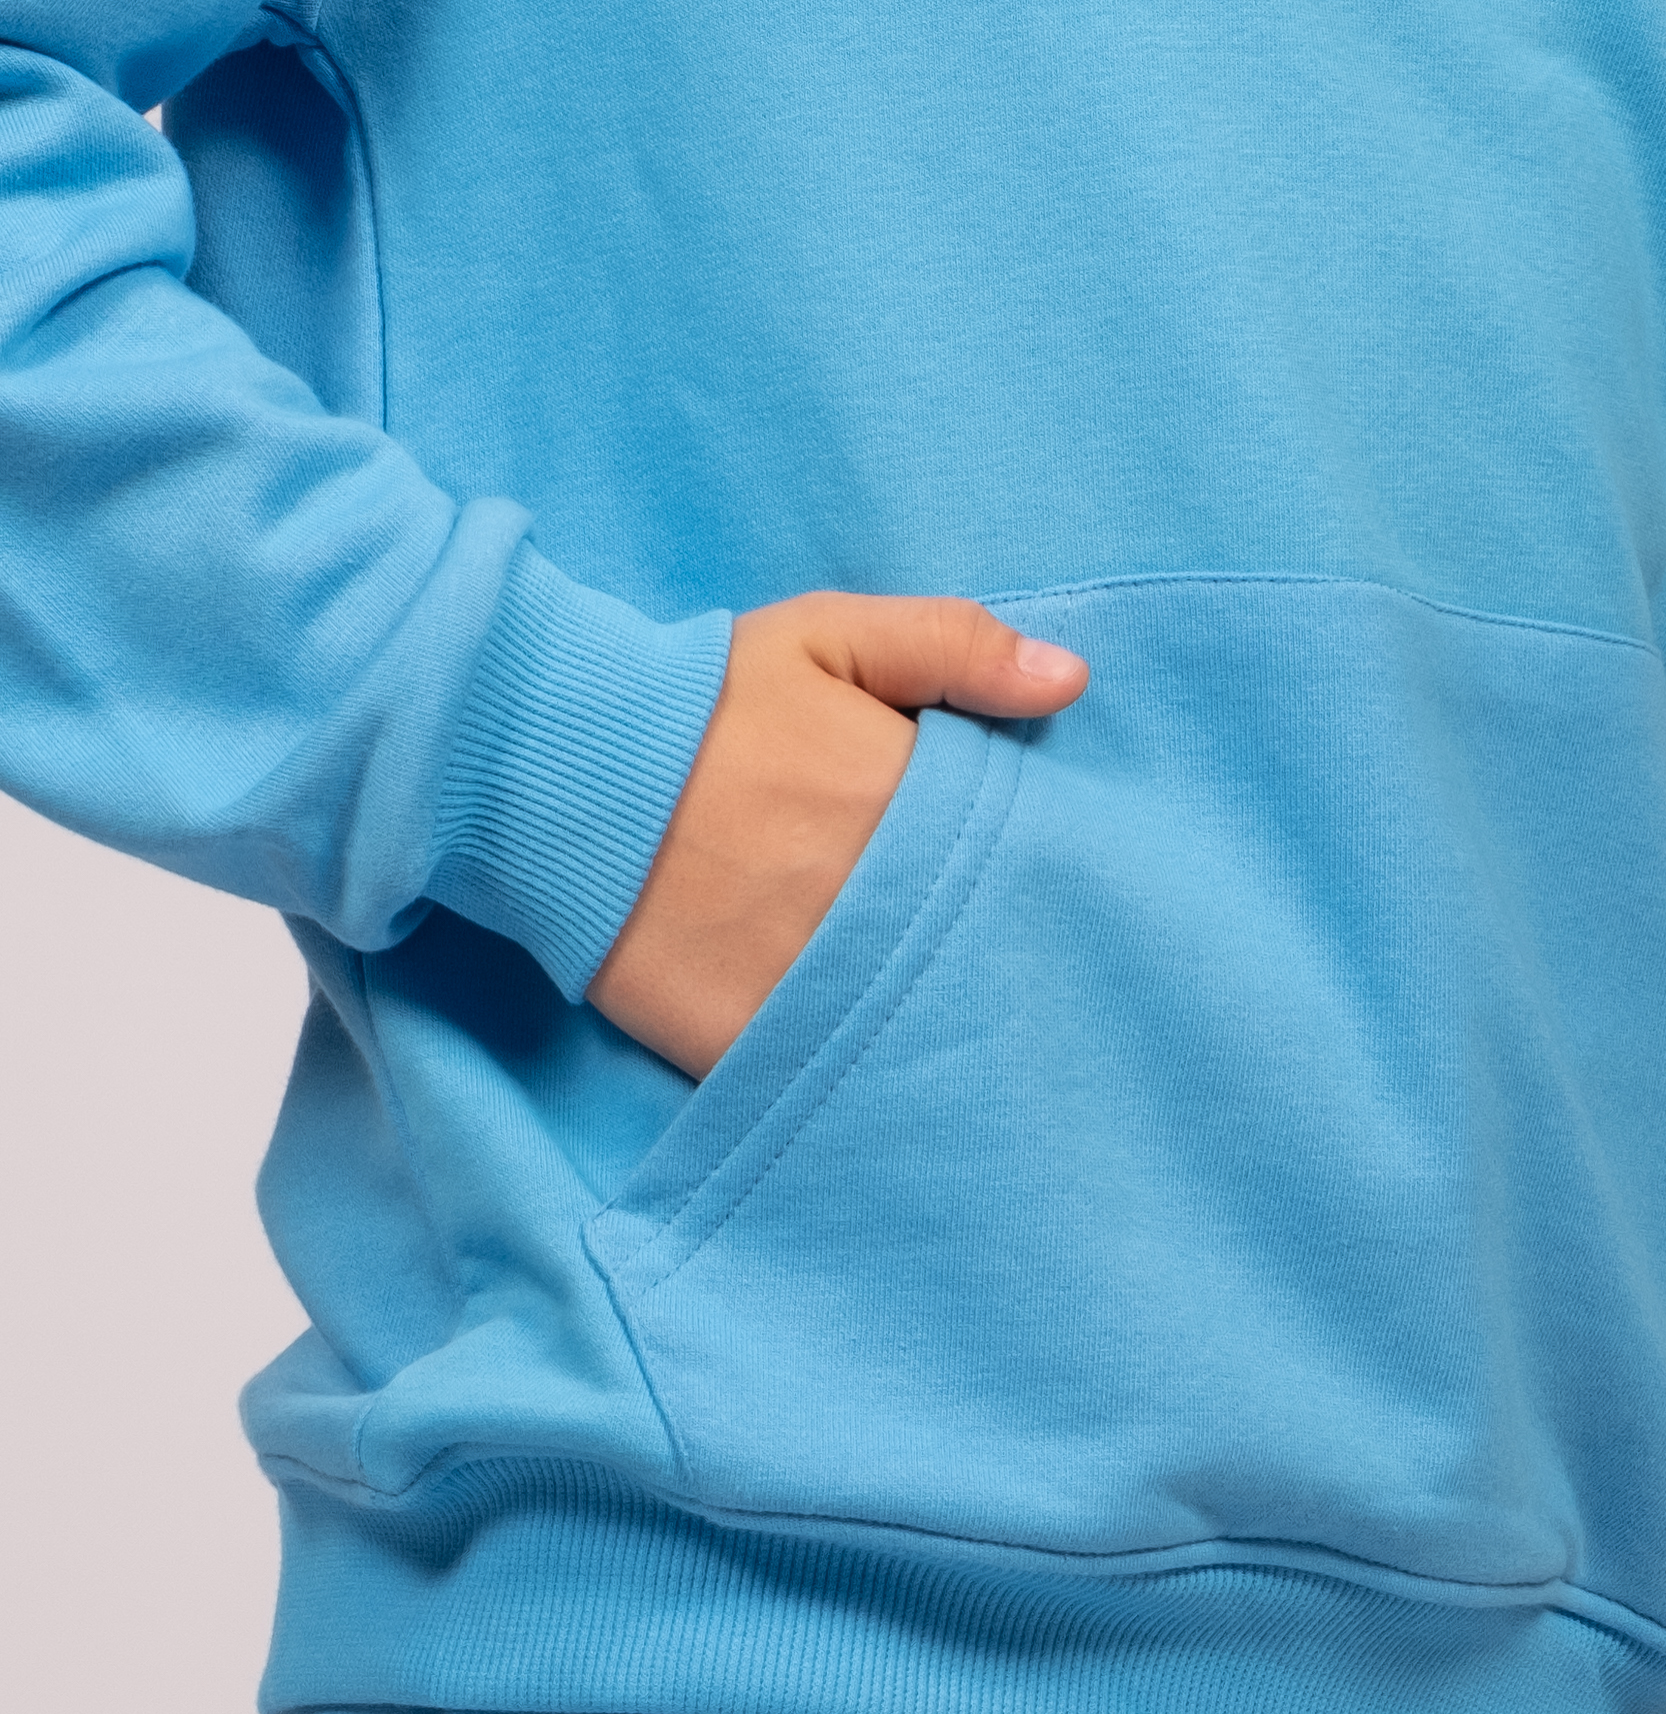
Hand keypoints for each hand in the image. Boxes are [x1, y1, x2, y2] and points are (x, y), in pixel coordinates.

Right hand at [587, 592, 1087, 1078]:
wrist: (546, 768)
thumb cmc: (697, 697)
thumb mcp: (828, 634)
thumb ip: (954, 646)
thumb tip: (1072, 683)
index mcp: (911, 801)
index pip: (1027, 852)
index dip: (1034, 863)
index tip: (1024, 865)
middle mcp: (879, 903)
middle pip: (984, 944)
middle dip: (997, 945)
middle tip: (983, 944)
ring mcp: (815, 981)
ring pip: (921, 1021)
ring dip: (938, 1014)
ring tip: (939, 1005)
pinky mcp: (748, 1044)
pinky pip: (834, 1079)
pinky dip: (859, 1072)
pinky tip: (869, 1054)